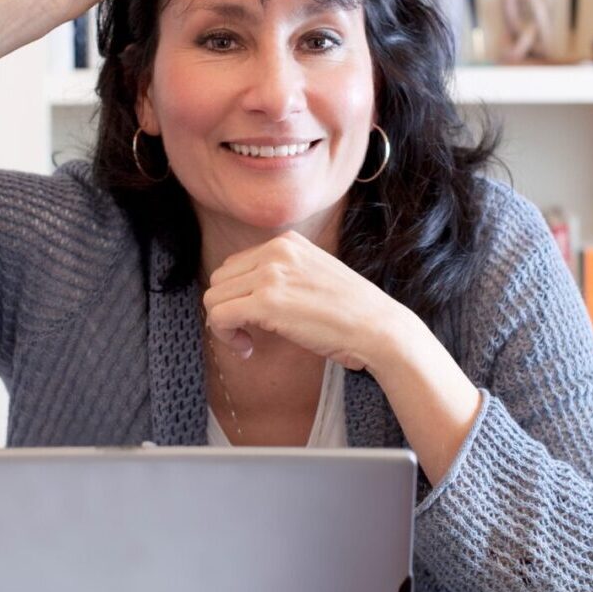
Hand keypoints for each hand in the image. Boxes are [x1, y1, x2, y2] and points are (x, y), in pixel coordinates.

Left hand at [202, 231, 418, 376]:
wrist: (378, 328)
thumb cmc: (351, 312)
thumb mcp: (313, 275)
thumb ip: (283, 274)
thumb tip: (247, 293)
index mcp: (286, 243)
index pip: (235, 265)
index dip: (237, 295)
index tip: (252, 319)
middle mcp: (276, 251)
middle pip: (219, 279)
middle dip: (227, 308)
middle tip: (248, 332)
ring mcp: (270, 274)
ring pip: (213, 297)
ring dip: (224, 324)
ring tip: (248, 341)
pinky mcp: (266, 301)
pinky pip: (219, 316)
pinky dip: (225, 336)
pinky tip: (246, 348)